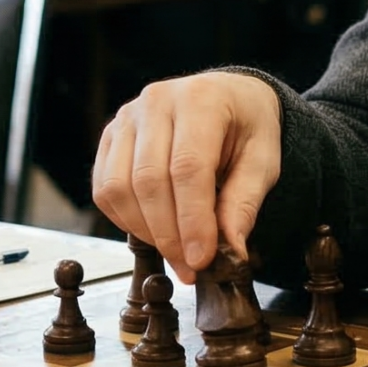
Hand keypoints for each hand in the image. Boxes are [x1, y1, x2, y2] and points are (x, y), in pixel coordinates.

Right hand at [92, 72, 282, 278]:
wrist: (229, 99)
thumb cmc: (247, 127)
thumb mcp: (263, 162)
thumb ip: (244, 204)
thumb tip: (229, 250)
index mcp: (201, 100)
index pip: (188, 168)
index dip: (192, 220)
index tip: (200, 258)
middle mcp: (157, 101)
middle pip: (148, 180)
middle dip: (168, 234)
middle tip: (189, 266)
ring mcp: (128, 117)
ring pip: (119, 187)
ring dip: (145, 231)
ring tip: (175, 251)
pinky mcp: (110, 136)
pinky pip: (104, 189)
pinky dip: (125, 220)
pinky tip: (153, 230)